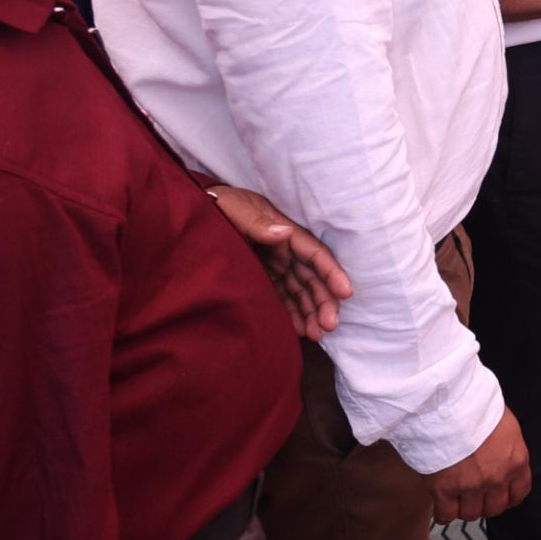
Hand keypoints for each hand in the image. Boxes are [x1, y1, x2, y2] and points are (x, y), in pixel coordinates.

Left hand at [208, 185, 351, 341]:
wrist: (194, 211)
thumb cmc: (219, 204)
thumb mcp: (236, 208)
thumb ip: (257, 223)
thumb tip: (285, 233)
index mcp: (284, 233)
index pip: (314, 255)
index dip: (332, 273)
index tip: (345, 292)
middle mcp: (284, 251)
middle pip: (312, 278)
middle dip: (324, 301)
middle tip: (329, 325)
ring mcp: (274, 266)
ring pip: (300, 291)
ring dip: (311, 312)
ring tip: (317, 334)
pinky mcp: (261, 278)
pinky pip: (282, 298)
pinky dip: (292, 314)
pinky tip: (299, 330)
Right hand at [424, 407, 530, 522]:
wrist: (450, 405)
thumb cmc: (477, 407)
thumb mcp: (505, 424)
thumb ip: (507, 446)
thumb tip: (500, 453)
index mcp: (516, 461)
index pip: (519, 492)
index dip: (508, 498)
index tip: (500, 497)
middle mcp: (497, 478)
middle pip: (494, 508)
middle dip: (485, 504)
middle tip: (475, 496)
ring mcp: (471, 486)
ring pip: (470, 514)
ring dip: (464, 508)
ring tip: (456, 498)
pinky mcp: (445, 490)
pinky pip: (446, 515)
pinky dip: (443, 513)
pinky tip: (441, 504)